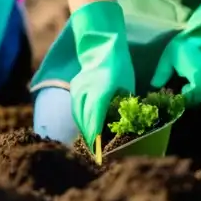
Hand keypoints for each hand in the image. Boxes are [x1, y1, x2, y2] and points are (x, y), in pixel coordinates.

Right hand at [69, 0, 135, 149]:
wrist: (102, 45)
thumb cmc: (120, 67)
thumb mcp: (126, 87)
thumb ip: (122, 106)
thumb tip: (123, 128)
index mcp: (102, 89)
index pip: (96, 117)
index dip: (97, 136)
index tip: (99, 152)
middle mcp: (87, 89)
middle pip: (84, 119)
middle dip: (90, 138)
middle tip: (96, 156)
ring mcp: (78, 87)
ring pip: (78, 115)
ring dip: (84, 131)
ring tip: (91, 146)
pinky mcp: (74, 87)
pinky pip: (75, 108)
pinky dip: (80, 120)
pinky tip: (86, 130)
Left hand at [151, 0, 200, 106]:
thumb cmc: (184, 45)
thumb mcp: (169, 57)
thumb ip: (162, 73)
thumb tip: (154, 87)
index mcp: (197, 73)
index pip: (198, 92)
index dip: (189, 98)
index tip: (180, 94)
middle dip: (195, 101)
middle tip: (183, 95)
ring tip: (189, 91)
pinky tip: (195, 88)